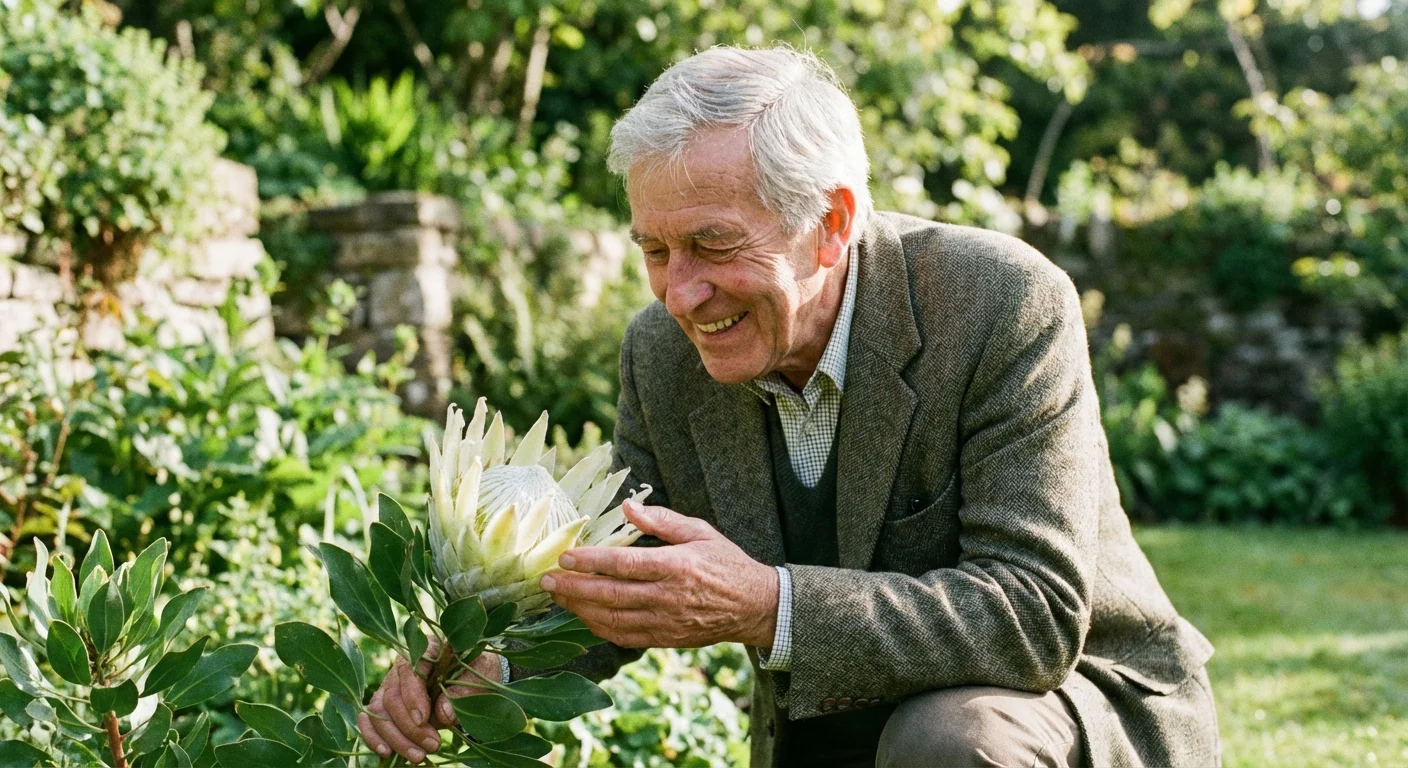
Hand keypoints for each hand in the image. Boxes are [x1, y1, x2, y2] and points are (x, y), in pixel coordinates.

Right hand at [357, 637, 503, 763]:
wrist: (476, 675)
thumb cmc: (479, 671)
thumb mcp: (481, 676)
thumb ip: (463, 693)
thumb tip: (443, 714)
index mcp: (428, 648)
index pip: (410, 669)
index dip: (412, 696)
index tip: (423, 720)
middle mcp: (404, 665)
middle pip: (393, 696)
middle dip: (409, 726)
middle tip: (433, 744)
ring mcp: (392, 684)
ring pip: (379, 711)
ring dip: (395, 738)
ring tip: (418, 756)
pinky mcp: (386, 703)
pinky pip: (370, 719)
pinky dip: (373, 737)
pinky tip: (386, 752)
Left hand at [541, 500, 779, 648]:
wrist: (754, 606)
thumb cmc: (726, 563)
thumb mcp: (699, 531)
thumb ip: (662, 520)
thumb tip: (627, 506)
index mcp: (676, 566)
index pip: (623, 565)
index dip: (590, 562)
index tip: (564, 556)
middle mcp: (667, 597)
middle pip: (610, 595)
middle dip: (573, 588)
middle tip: (545, 579)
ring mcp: (665, 621)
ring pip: (612, 619)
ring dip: (580, 609)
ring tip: (557, 596)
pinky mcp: (665, 638)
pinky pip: (624, 636)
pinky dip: (599, 628)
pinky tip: (582, 616)